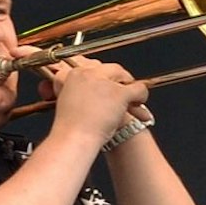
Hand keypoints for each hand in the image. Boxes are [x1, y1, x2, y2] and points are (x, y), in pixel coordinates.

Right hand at [29, 48, 146, 142]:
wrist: (73, 139)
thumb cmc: (69, 126)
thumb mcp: (64, 100)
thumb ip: (73, 89)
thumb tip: (85, 88)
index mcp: (72, 74)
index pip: (91, 65)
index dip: (100, 75)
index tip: (103, 82)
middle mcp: (87, 73)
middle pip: (107, 66)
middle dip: (114, 77)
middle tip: (118, 88)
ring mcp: (103, 82)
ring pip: (123, 75)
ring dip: (127, 85)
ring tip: (128, 97)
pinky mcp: (118, 93)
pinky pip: (137, 88)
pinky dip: (141, 95)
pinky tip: (139, 102)